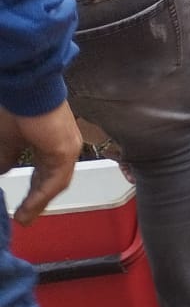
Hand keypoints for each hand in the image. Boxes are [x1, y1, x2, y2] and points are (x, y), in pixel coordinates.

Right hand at [0, 102, 82, 225]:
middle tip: (24, 218)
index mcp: (50, 141)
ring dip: (39, 202)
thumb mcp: (6, 139)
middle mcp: (63, 145)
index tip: (21, 206)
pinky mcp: (66, 150)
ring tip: (25, 218)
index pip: (43, 171)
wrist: (24, 88)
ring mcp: (67, 147)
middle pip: (51, 180)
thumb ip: (6, 157)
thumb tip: (2, 172)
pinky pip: (55, 179)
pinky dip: (42, 195)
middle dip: (36, 200)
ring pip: (55, 183)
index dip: (32, 190)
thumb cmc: (15, 106)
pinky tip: (30, 208)